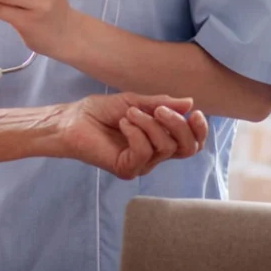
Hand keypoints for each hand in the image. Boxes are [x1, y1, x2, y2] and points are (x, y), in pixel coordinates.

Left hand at [58, 93, 208, 178]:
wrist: (72, 119)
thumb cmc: (99, 111)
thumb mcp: (133, 102)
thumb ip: (160, 104)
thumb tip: (189, 102)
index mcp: (158, 139)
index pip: (190, 143)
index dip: (199, 130)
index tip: (195, 112)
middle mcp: (154, 154)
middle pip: (185, 148)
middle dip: (178, 126)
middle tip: (159, 109)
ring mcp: (141, 163)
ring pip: (164, 147)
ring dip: (149, 124)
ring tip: (129, 113)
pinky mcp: (126, 168)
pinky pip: (144, 152)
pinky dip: (136, 133)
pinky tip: (123, 124)